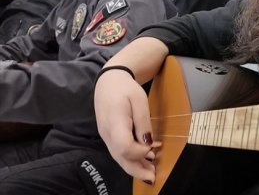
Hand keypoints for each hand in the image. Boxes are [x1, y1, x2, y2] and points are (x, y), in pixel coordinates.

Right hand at [94, 67, 157, 183]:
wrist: (109, 81)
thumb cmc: (125, 89)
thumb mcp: (140, 100)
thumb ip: (143, 122)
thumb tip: (148, 143)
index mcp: (115, 122)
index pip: (124, 146)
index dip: (139, 152)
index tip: (152, 148)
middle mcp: (107, 133)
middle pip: (120, 157)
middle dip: (137, 170)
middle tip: (153, 177)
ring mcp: (105, 136)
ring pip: (119, 157)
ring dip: (135, 166)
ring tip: (151, 171)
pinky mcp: (108, 136)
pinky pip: (119, 151)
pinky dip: (131, 157)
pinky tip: (145, 158)